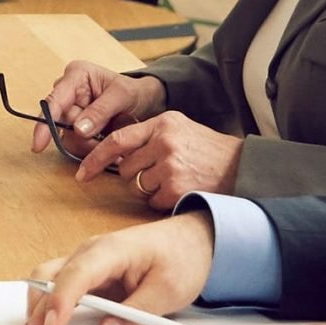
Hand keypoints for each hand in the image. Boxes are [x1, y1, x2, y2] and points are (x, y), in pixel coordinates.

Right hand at [22, 213, 213, 324]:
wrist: (192, 241)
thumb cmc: (181, 259)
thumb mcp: (167, 292)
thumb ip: (136, 316)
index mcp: (112, 250)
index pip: (77, 274)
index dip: (60, 300)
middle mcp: (91, 251)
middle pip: (50, 276)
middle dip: (38, 309)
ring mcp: (87, 260)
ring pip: (48, 279)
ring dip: (39, 307)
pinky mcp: (89, 272)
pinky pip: (61, 285)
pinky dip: (50, 304)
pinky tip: (47, 323)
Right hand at [33, 60, 165, 156]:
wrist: (144, 100)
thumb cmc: (133, 91)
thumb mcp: (122, 95)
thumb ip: (100, 111)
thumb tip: (78, 129)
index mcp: (76, 76)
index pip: (54, 101)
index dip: (44, 124)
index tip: (39, 145)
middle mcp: (68, 93)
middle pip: (61, 123)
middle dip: (82, 137)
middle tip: (104, 141)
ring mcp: (71, 111)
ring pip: (68, 137)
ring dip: (88, 145)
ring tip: (109, 141)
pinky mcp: (76, 127)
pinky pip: (76, 144)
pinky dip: (91, 149)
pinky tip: (105, 145)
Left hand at [77, 110, 244, 206]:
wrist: (243, 166)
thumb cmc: (208, 150)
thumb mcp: (179, 129)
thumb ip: (149, 135)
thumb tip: (114, 152)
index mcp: (163, 123)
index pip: (117, 140)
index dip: (95, 158)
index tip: (82, 173)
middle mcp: (164, 141)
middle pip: (125, 168)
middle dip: (133, 176)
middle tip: (156, 175)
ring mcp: (170, 165)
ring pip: (136, 186)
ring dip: (148, 190)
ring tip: (172, 181)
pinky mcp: (177, 188)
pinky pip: (152, 201)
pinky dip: (161, 202)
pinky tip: (179, 192)